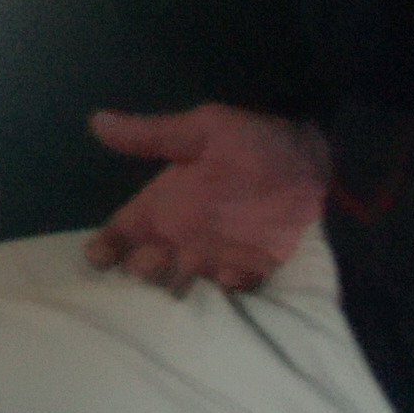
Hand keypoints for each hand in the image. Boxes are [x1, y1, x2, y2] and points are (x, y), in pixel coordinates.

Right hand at [84, 105, 329, 294]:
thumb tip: (96, 120)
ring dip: (176, 285)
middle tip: (146, 263)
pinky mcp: (252, 271)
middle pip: (148, 264)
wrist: (317, 163)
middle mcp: (184, 234)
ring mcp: (216, 255)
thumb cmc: (256, 143)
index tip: (97, 257)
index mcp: (166, 203)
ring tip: (177, 279)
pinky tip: (227, 281)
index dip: (108, 245)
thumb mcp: (204, 130)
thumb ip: (153, 134)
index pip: (126, 230)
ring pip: (182, 282)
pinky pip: (232, 291)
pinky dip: (226, 291)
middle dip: (141, 270)